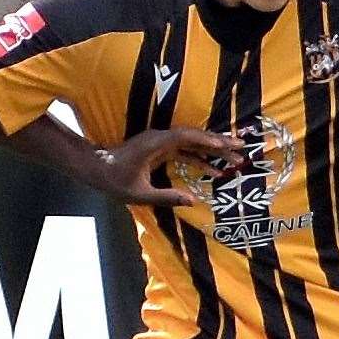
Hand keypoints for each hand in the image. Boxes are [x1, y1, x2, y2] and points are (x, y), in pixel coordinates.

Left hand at [97, 127, 242, 207]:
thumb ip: (166, 197)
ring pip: (193, 144)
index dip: (206, 140)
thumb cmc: (114, 181)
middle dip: (218, 143)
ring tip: (235, 160)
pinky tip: (214, 171)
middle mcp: (161, 138)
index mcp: (155, 144)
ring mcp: (161, 142)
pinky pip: (185, 152)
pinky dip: (200, 159)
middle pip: (195, 137)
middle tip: (242, 148)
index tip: (225, 144)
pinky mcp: (161, 149)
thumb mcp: (140, 194)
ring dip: (213, 151)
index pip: (186, 137)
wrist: (97, 168)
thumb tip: (192, 201)